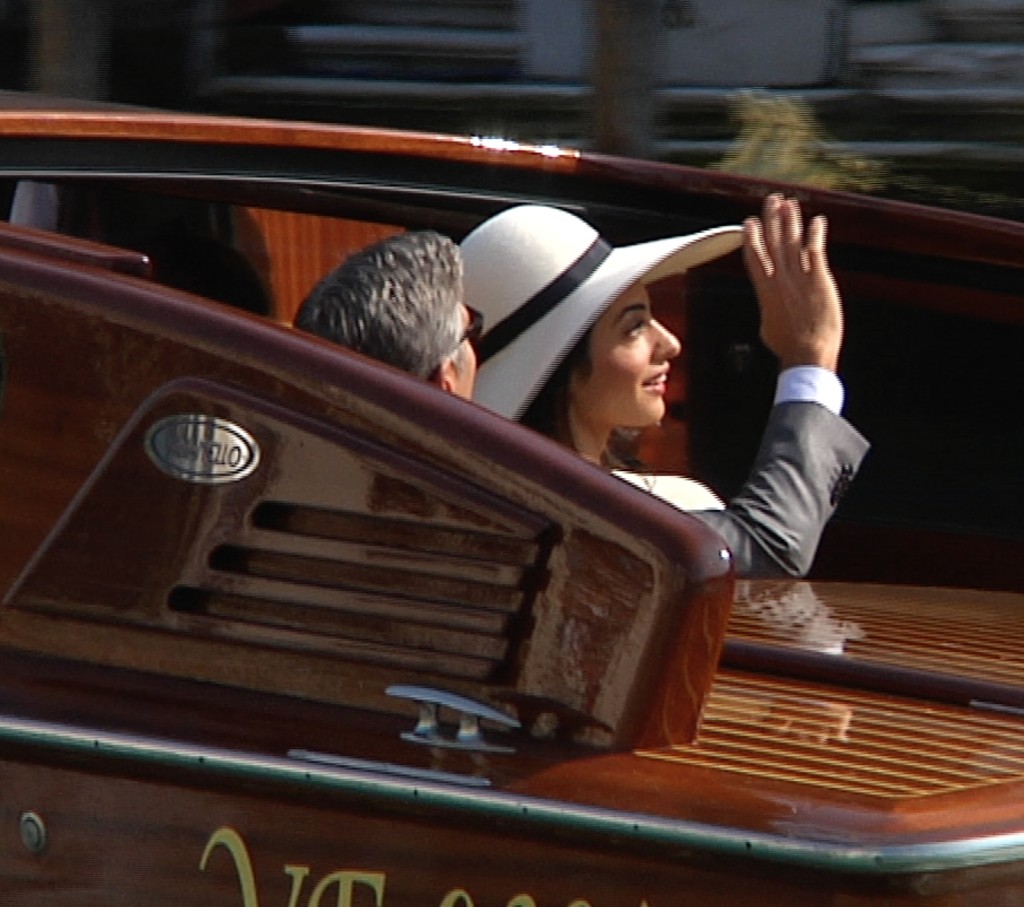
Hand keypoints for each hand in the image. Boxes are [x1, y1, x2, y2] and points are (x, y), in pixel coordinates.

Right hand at [742, 193, 842, 371]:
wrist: (808, 352)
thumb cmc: (788, 345)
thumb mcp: (768, 325)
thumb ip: (770, 307)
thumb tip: (770, 304)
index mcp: (764, 289)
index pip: (754, 255)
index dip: (752, 236)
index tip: (750, 221)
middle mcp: (779, 279)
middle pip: (773, 241)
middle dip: (771, 218)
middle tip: (771, 200)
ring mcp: (799, 277)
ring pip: (792, 241)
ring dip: (791, 220)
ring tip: (789, 203)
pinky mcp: (819, 279)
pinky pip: (815, 250)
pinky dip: (816, 234)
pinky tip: (817, 221)